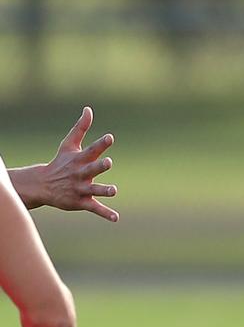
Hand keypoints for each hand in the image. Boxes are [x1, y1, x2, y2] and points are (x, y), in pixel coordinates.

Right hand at [34, 107, 118, 221]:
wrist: (43, 185)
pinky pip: (95, 208)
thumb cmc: (61, 162)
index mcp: (79, 159)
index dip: (101, 144)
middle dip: (99, 166)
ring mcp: (80, 189)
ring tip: (114, 190)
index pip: (91, 150)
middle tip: (108, 162)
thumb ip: (81, 127)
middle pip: (92, 169)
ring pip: (94, 190)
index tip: (110, 137)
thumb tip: (88, 109)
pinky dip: (105, 213)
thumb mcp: (69, 144)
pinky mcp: (81, 202)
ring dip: (104, 190)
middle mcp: (80, 174)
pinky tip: (116, 218)